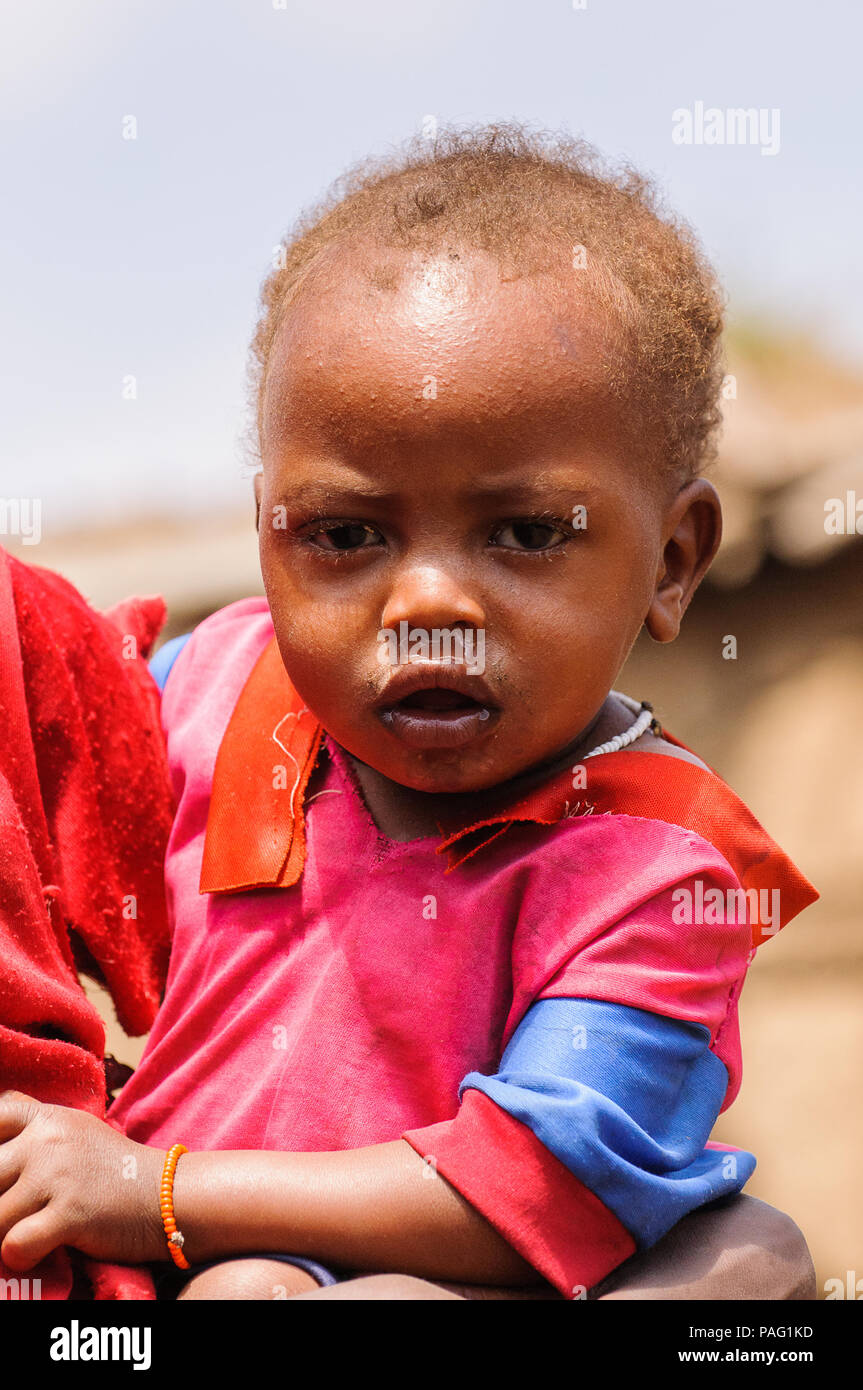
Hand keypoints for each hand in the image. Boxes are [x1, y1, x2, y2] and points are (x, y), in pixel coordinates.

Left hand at [0, 1090, 166, 1269]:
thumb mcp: (75, 1129)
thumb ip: (36, 1123)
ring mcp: (58, 1175)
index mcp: (47, 1118)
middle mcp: (48, 1140)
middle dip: (0, 1200)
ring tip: (30, 1233)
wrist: (167, 1195)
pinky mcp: (70, 1213)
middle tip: (19, 1210)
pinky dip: (21, 1255)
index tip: (8, 1175)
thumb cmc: (115, 1169)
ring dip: (6, 1232)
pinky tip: (40, 1250)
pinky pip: (14, 1244)